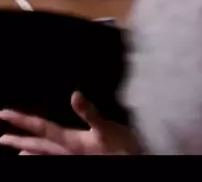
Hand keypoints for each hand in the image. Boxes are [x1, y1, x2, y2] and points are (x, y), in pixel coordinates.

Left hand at [0, 91, 138, 154]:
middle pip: (37, 145)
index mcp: (71, 141)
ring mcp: (72, 157)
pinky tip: (38, 156)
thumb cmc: (121, 147)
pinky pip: (54, 158)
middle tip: (0, 137)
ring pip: (44, 154)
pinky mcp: (80, 158)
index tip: (4, 113)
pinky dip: (42, 157)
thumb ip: (89, 112)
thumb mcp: (105, 128)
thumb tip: (75, 94)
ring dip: (28, 151)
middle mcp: (67, 151)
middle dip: (18, 139)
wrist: (134, 162)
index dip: (22, 120)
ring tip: (15, 151)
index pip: (42, 128)